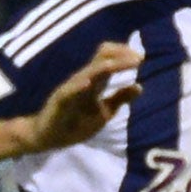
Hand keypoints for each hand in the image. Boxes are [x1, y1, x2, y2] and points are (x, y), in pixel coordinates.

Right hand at [19, 42, 142, 154]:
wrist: (50, 136)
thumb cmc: (77, 122)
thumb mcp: (105, 111)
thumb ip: (120, 98)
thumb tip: (139, 86)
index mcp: (94, 82)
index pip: (108, 59)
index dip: (123, 55)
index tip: (141, 58)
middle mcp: (83, 80)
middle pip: (101, 61)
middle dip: (119, 57)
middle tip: (139, 58)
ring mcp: (70, 89)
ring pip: (86, 73)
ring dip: (101, 68)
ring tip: (115, 64)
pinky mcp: (59, 102)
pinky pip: (68, 92)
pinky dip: (77, 87)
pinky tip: (88, 83)